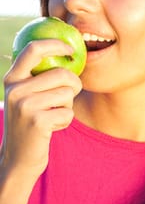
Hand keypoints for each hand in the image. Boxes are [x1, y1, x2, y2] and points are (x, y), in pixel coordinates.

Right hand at [1, 39, 81, 176]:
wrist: (18, 159)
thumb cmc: (30, 122)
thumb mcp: (25, 97)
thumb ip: (37, 77)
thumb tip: (66, 55)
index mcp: (12, 79)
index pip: (33, 50)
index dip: (55, 44)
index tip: (71, 50)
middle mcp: (15, 90)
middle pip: (60, 74)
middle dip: (74, 84)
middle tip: (72, 93)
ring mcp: (25, 106)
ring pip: (67, 93)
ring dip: (68, 105)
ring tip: (55, 114)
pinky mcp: (37, 121)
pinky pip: (68, 112)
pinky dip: (66, 120)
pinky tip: (53, 127)